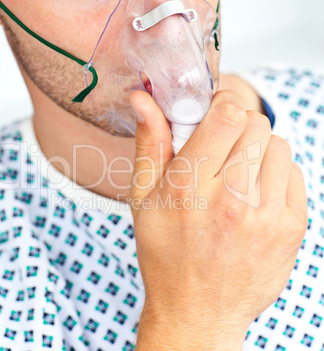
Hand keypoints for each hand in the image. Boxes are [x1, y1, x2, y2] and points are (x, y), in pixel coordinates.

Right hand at [129, 90, 307, 349]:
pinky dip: (275, 174)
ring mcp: (266, 216)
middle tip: (222, 150)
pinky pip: (294, 173)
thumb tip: (142, 99)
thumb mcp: (143, 199)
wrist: (197, 310)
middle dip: (238, 127)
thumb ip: (150, 144)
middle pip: (256, 124)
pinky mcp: (291, 229)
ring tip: (238, 176)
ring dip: (258, 150)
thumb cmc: (165, 254)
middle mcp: (231, 200)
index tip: (214, 117)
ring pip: (279, 145)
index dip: (222, 105)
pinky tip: (254, 195)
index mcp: (189, 188)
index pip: (227, 115)